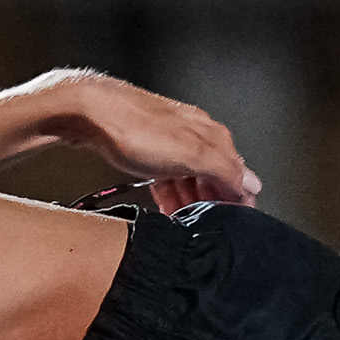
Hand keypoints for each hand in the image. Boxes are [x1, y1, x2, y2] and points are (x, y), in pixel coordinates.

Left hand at [60, 73, 261, 211]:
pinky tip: (164, 203)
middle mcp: (194, 133)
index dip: (238, 199)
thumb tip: (251, 183)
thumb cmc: (134, 128)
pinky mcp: (147, 145)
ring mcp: (170, 139)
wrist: (89, 112)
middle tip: (206, 226)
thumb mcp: (190, 154)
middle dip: (212, 203)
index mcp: (211, 135)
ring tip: (184, 220)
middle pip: (214, 175)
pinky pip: (167, 174)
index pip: (238, 172)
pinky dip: (170, 192)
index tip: (235, 222)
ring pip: (190, 176)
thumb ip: (224, 169)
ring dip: (190, 200)